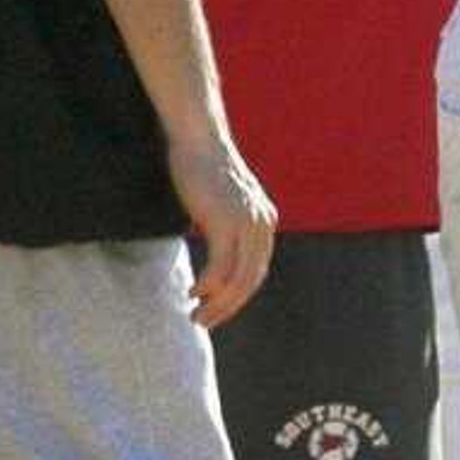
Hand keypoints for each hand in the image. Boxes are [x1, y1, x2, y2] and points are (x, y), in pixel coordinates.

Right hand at [167, 133, 275, 329]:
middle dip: (228, 307)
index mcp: (264, 222)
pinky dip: (209, 286)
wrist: (198, 139)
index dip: (237, 296)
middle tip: (204, 321)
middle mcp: (262, 225)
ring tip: (196, 315)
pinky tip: (195, 292)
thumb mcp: (223, 202)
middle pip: (250, 280)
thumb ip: (227, 227)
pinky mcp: (226, 222)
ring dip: (217, 303)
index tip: (217, 309)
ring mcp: (247, 224)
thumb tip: (217, 255)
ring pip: (237, 280)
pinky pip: (222, 267)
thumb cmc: (202, 168)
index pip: (256, 271)